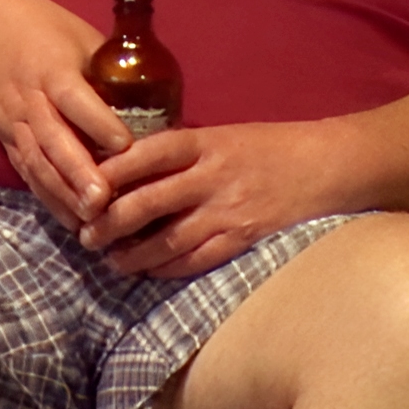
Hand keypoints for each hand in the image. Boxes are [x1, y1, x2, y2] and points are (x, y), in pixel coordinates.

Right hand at [0, 0, 135, 227]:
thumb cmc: (45, 28)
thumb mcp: (83, 38)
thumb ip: (112, 72)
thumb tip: (160, 107)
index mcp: (53, 68)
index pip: (75, 99)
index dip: (99, 123)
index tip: (126, 147)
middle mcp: (29, 97)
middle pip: (53, 138)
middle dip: (77, 172)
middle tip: (102, 201)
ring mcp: (12, 120)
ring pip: (36, 161)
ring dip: (61, 193)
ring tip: (88, 221)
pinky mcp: (4, 136)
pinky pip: (25, 170)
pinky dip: (47, 196)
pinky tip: (69, 219)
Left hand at [78, 122, 345, 278]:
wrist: (327, 166)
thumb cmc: (265, 148)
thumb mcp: (218, 137)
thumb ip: (177, 153)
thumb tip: (121, 167)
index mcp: (202, 143)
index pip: (144, 153)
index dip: (109, 172)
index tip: (81, 187)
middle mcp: (212, 176)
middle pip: (147, 202)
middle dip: (109, 222)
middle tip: (84, 235)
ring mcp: (229, 210)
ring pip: (167, 239)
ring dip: (133, 254)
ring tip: (110, 259)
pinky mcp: (244, 238)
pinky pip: (196, 259)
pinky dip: (167, 268)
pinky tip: (148, 271)